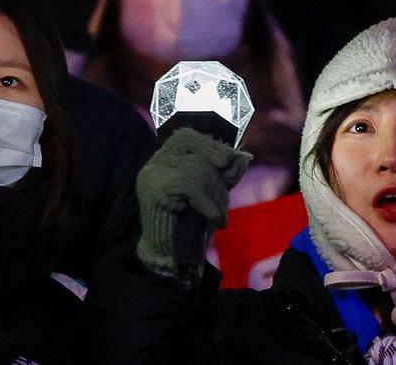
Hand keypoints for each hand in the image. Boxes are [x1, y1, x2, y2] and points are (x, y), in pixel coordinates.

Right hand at [136, 128, 251, 277]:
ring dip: (217, 195)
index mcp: (164, 160)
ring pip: (196, 168)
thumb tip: (243, 157)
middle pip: (191, 148)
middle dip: (216, 169)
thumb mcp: (209, 193)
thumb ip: (222, 174)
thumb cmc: (188, 224)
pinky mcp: (155, 191)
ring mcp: (152, 176)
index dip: (209, 144)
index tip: (229, 159)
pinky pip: (191, 185)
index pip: (185, 137)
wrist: (166, 256)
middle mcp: (154, 163)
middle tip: (226, 198)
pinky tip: (215, 220)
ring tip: (221, 218)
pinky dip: (209, 204)